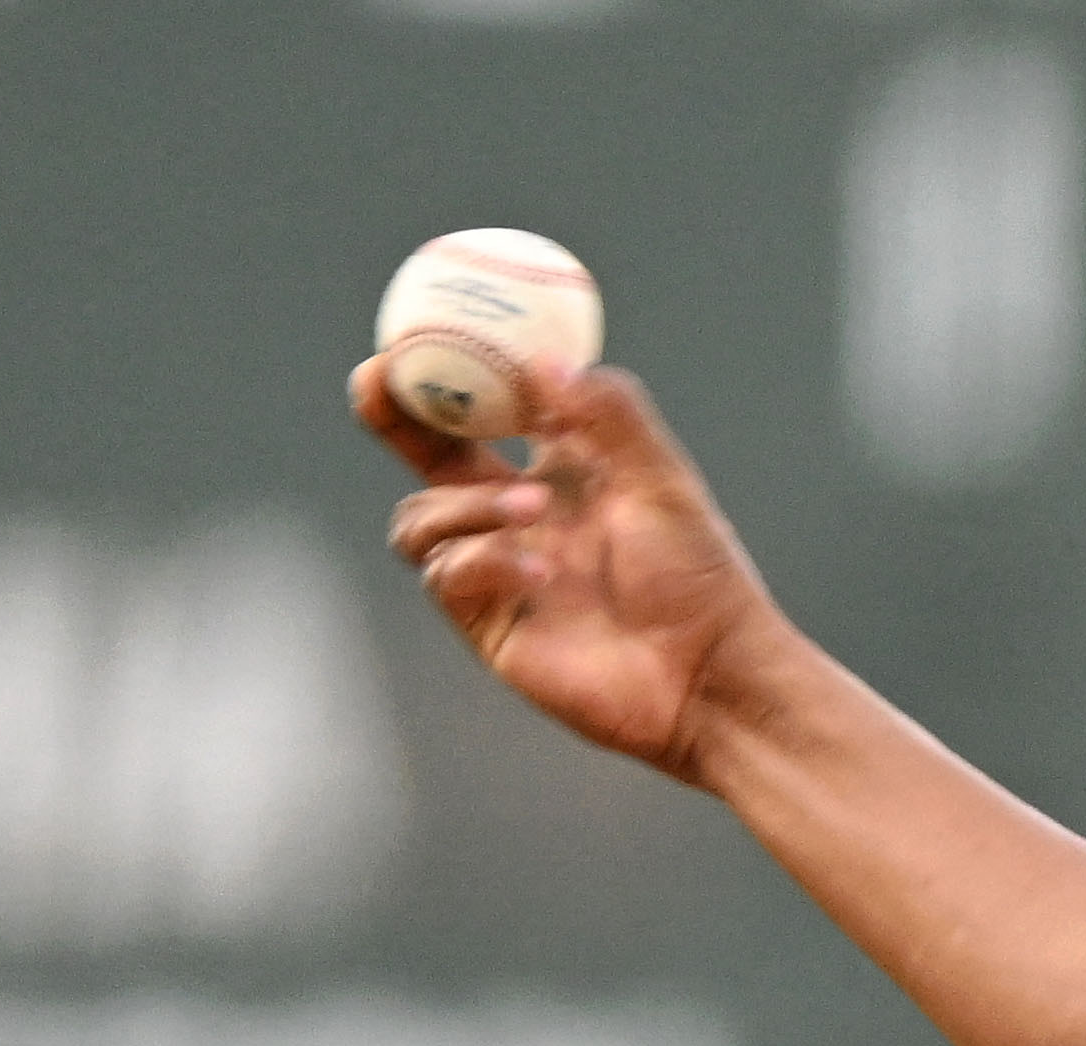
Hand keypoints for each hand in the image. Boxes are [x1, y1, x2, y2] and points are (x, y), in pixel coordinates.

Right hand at [363, 353, 770, 778]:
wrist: (709, 674)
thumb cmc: (698, 577)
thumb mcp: (661, 480)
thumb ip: (609, 415)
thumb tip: (543, 360)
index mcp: (556, 468)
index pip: (481, 410)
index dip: (442, 373)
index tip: (419, 332)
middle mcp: (515, 514)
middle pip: (425, 456)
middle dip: (393, 416)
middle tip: (377, 384)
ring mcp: (497, 569)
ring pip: (421, 519)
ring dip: (465, 504)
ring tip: (533, 510)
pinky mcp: (488, 624)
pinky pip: (446, 576)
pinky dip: (484, 561)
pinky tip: (539, 573)